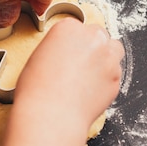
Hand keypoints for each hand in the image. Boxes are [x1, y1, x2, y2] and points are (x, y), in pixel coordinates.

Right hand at [0, 19, 124, 145]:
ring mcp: (107, 59)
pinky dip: (106, 83)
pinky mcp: (115, 80)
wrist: (47, 118)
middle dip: (94, 50)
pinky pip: (114, 75)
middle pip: (101, 36)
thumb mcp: (35, 65)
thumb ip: (54, 55)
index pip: (79, 26)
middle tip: (78, 70)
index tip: (69, 57)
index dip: (75, 44)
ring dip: (103, 64)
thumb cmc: (30, 94)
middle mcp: (92, 38)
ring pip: (113, 53)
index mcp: (67, 29)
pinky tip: (88, 95)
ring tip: (84, 84)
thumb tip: (63, 60)